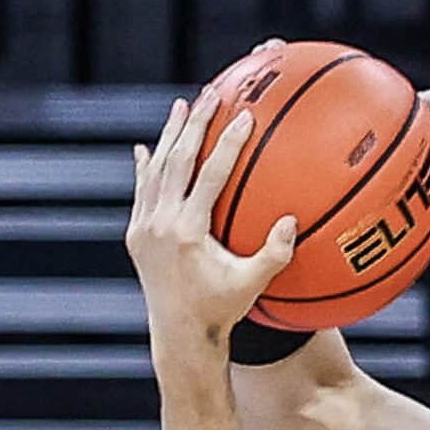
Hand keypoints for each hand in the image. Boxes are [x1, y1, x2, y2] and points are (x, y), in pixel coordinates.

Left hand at [126, 91, 299, 358]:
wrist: (179, 335)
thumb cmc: (222, 311)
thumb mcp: (252, 284)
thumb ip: (273, 254)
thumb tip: (293, 222)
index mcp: (188, 232)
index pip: (208, 176)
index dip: (227, 143)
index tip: (243, 116)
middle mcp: (160, 224)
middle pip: (177, 160)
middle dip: (194, 123)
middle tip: (211, 94)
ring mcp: (144, 227)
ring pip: (156, 170)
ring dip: (169, 136)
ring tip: (182, 107)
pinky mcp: (136, 234)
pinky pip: (142, 190)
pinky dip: (146, 167)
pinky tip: (147, 148)